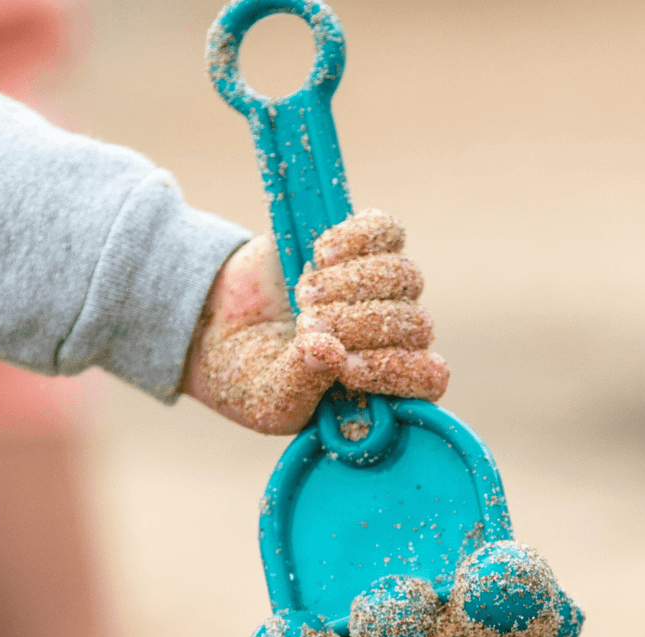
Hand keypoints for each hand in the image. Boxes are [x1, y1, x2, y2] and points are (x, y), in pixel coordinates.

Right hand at [181, 209, 448, 433]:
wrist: (217, 328)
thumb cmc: (252, 379)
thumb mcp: (271, 398)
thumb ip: (302, 382)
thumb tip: (330, 350)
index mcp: (383, 387)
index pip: (428, 378)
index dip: (398, 371)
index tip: (349, 370)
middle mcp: (391, 339)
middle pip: (415, 324)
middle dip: (360, 326)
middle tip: (307, 326)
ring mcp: (379, 289)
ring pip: (404, 276)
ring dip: (353, 285)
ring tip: (304, 295)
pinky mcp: (359, 245)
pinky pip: (386, 231)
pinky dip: (359, 238)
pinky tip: (322, 254)